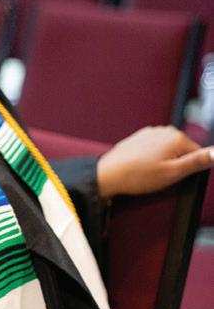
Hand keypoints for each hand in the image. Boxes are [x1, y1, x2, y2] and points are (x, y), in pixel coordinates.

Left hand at [96, 126, 213, 198]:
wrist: (110, 174)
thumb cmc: (140, 176)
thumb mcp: (174, 173)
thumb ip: (198, 161)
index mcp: (176, 137)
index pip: (198, 155)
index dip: (188, 171)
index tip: (176, 178)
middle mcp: (164, 130)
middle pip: (183, 152)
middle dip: (177, 166)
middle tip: (162, 177)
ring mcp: (151, 132)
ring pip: (169, 152)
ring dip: (164, 163)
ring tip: (150, 173)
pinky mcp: (141, 138)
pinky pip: (155, 150)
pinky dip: (153, 159)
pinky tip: (143, 168)